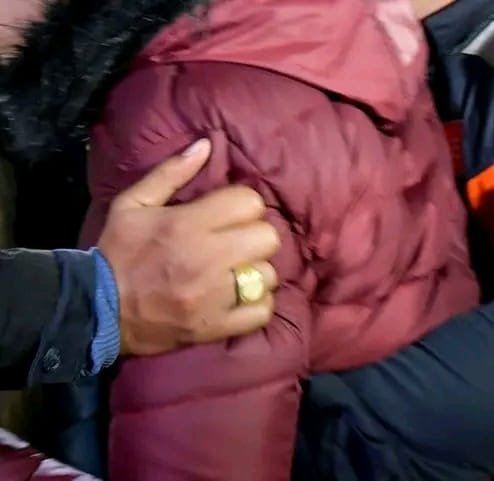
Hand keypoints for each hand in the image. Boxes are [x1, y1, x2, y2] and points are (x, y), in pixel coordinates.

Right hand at [97, 139, 279, 355]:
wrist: (97, 309)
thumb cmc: (119, 252)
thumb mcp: (133, 204)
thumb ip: (171, 172)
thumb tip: (207, 144)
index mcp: (188, 224)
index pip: (250, 202)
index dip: (245, 204)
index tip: (232, 214)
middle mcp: (207, 258)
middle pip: (268, 237)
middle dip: (257, 236)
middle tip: (240, 242)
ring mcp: (214, 296)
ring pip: (268, 275)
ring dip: (258, 272)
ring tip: (239, 272)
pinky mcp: (215, 326)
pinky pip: (261, 312)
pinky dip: (258, 304)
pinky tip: (243, 298)